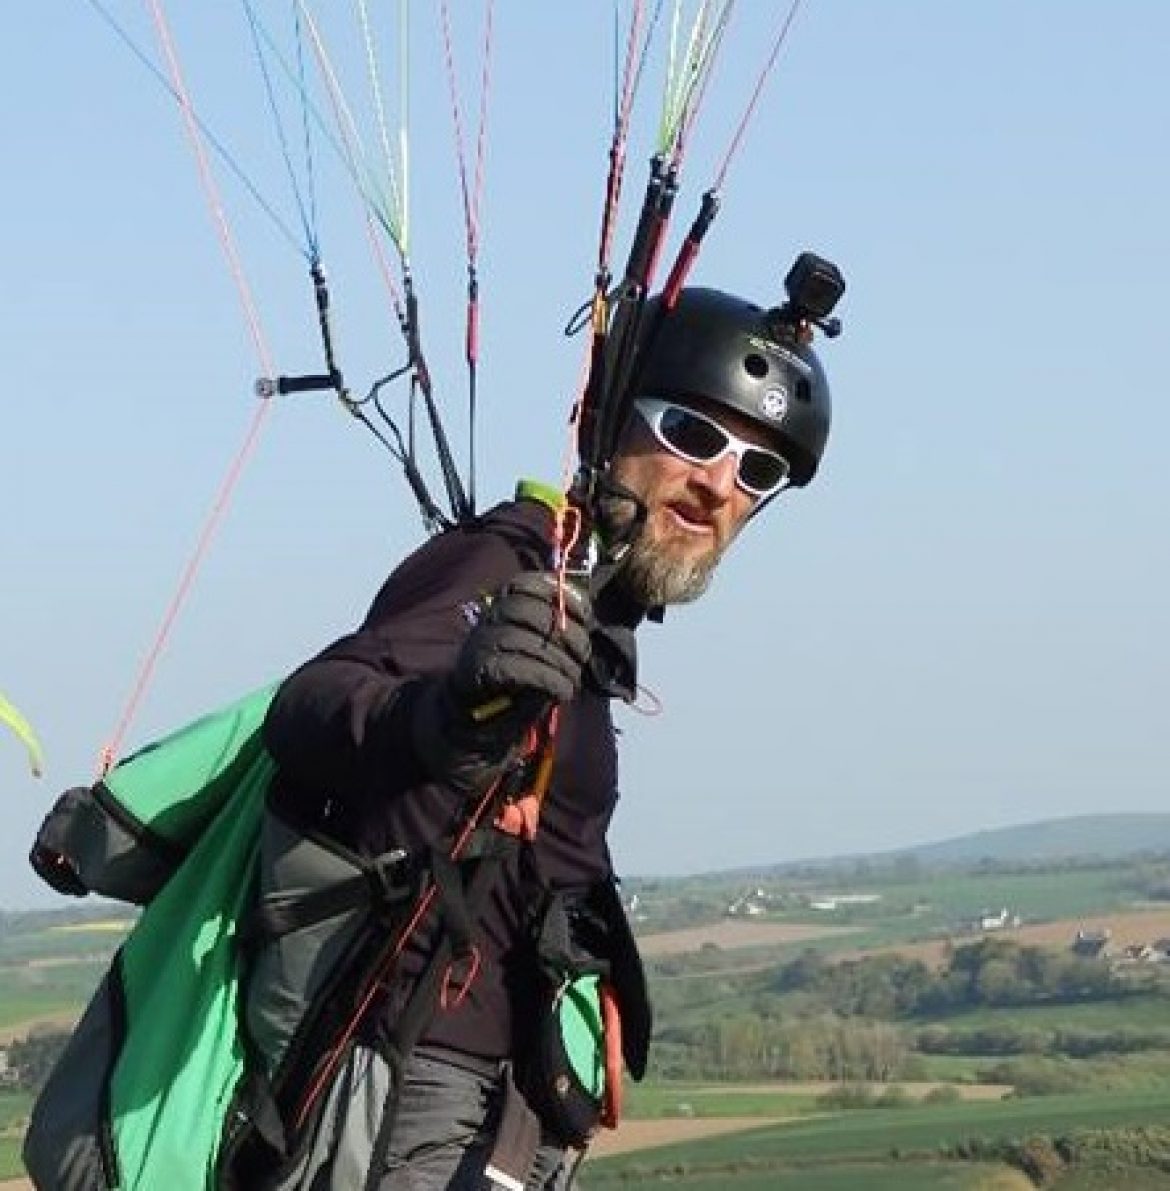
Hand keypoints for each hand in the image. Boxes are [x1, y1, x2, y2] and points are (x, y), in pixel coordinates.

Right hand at [411, 572, 591, 792]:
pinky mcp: (480, 671)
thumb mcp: (539, 648)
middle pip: (530, 611)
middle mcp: (489, 620)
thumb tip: (585, 607)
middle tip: (582, 655)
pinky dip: (548, 679)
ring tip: (572, 679)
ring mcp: (481, 644)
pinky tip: (561, 690)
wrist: (478, 722)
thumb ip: (556, 627)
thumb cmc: (518, 682)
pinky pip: (520, 668)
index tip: (584, 613)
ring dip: (560, 663)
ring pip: (527, 641)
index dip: (560, 594)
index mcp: (503, 607)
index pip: (527, 584)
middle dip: (566, 633)